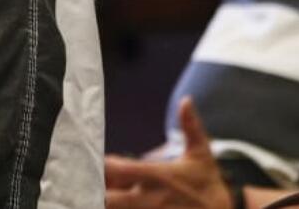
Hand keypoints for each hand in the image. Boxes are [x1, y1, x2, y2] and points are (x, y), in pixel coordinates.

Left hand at [105, 97, 232, 207]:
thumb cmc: (207, 182)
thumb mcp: (201, 153)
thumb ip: (191, 127)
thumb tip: (187, 100)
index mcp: (158, 176)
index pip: (118, 170)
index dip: (101, 166)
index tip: (94, 161)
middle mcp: (150, 198)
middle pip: (109, 198)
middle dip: (97, 190)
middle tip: (91, 182)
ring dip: (106, 201)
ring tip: (103, 192)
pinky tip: (118, 204)